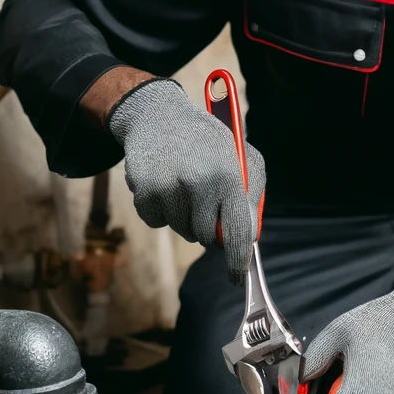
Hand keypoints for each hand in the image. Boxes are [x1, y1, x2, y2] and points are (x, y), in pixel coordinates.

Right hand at [107, 78, 264, 283]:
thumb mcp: (240, 156)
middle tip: (205, 201)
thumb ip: (249, 196)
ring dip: (185, 217)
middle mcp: (199, 183)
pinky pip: (157, 222)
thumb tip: (247, 238)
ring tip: (185, 185)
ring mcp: (169, 188)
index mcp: (229, 175)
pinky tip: (165, 184)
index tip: (237, 278)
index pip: (237, 231)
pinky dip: (162, 211)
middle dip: (209, 227)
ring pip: (182, 230)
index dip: (238, 260)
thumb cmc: (208, 140)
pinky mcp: (144, 192)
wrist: (159, 115)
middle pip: (207, 236)